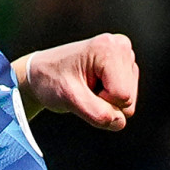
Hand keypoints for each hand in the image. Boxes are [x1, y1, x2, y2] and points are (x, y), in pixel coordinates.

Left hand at [13, 34, 139, 130]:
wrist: (42, 72)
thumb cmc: (51, 79)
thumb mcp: (69, 98)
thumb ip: (96, 113)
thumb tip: (119, 121)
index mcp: (110, 48)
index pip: (122, 96)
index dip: (101, 101)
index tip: (81, 88)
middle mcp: (121, 48)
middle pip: (128, 100)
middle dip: (105, 103)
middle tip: (83, 89)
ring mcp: (125, 58)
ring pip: (128, 103)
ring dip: (106, 102)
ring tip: (87, 86)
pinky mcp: (126, 69)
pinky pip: (126, 101)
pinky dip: (108, 99)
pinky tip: (94, 85)